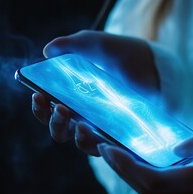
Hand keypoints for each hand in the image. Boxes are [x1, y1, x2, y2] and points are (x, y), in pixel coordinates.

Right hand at [32, 30, 159, 153]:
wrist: (153, 64)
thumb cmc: (120, 54)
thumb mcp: (94, 44)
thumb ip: (71, 45)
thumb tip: (48, 51)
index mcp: (70, 97)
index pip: (47, 109)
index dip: (39, 107)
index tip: (39, 95)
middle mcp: (83, 116)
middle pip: (60, 131)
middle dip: (55, 122)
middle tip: (61, 108)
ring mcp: (102, 128)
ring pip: (82, 143)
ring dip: (77, 136)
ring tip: (81, 124)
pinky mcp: (121, 136)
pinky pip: (110, 149)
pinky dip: (103, 146)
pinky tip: (104, 137)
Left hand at [97, 109, 192, 193]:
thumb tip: (176, 147)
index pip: (160, 181)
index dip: (129, 168)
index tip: (108, 149)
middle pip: (157, 193)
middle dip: (126, 174)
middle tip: (106, 151)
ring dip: (138, 180)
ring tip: (120, 158)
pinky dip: (157, 184)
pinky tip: (148, 167)